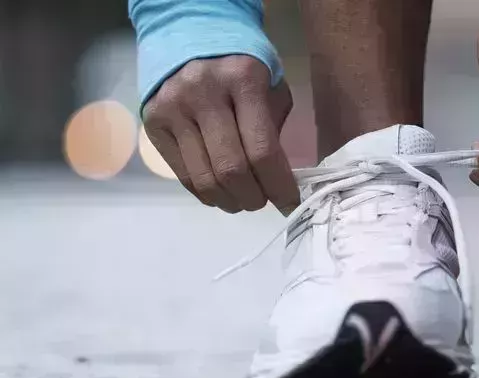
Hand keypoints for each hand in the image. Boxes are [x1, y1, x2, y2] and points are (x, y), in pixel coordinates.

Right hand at [142, 55, 298, 213]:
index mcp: (242, 80)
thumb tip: (277, 181)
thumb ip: (274, 130)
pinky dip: (205, 193)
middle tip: (263, 202)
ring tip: (242, 201)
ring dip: (229, 201)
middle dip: (253, 198)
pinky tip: (220, 192)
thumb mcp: (270, 88)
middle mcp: (202, 93)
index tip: (290, 204)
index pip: (262, 150)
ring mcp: (173, 108)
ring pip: (204, 178)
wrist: (190, 37)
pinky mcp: (153, 123)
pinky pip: (183, 174)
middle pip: (231, 169)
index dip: (279, 186)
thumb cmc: (242, 68)